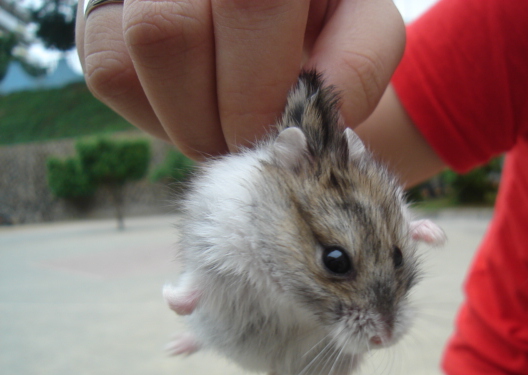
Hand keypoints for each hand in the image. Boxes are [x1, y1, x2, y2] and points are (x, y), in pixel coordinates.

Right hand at [76, 0, 404, 159]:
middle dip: (215, 117)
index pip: (248, 3)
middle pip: (167, 33)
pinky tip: (199, 103)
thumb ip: (357, 63)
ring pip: (122, 61)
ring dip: (186, 121)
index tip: (281, 141)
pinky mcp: (99, 18)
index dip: (257, 90)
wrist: (283, 15)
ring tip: (228, 123)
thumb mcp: (362, 25)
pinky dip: (158, 112)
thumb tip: (319, 116)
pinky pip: (107, 76)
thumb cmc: (324, 16)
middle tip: (251, 141)